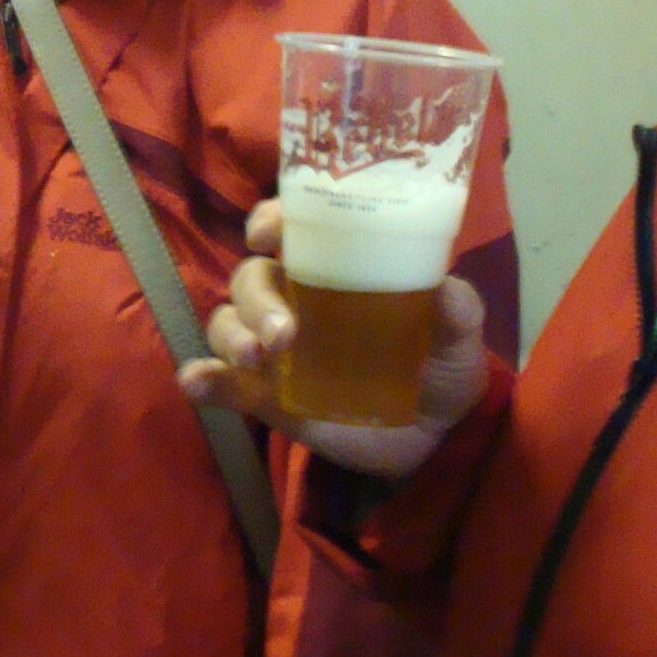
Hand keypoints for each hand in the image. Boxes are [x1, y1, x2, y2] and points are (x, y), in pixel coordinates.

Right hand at [178, 197, 492, 479]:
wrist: (437, 436)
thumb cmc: (441, 362)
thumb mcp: (459, 333)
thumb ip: (456, 309)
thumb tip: (444, 290)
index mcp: (336, 267)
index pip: (292, 228)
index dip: (272, 220)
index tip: (268, 232)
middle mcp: (295, 298)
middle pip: (252, 278)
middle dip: (256, 298)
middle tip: (283, 334)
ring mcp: (275, 350)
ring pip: (228, 322)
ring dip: (230, 334)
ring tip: (253, 358)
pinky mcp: (265, 396)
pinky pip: (224, 382)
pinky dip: (204, 378)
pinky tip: (197, 381)